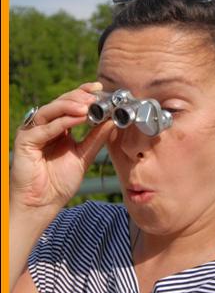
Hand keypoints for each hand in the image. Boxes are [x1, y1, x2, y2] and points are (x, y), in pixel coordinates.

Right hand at [10, 82, 114, 210]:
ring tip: (88, 106)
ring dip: (70, 106)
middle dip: (79, 97)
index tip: (99, 88)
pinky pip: (44, 128)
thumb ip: (96, 138)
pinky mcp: (25, 141)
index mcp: (58, 127)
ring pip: (50, 110)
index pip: (71, 104)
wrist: (42, 204)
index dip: (83, 93)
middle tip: (95, 96)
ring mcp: (34, 132)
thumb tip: (112, 121)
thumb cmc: (59, 182)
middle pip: (60, 102)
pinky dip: (61, 122)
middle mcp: (45, 126)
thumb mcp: (84, 156)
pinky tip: (77, 118)